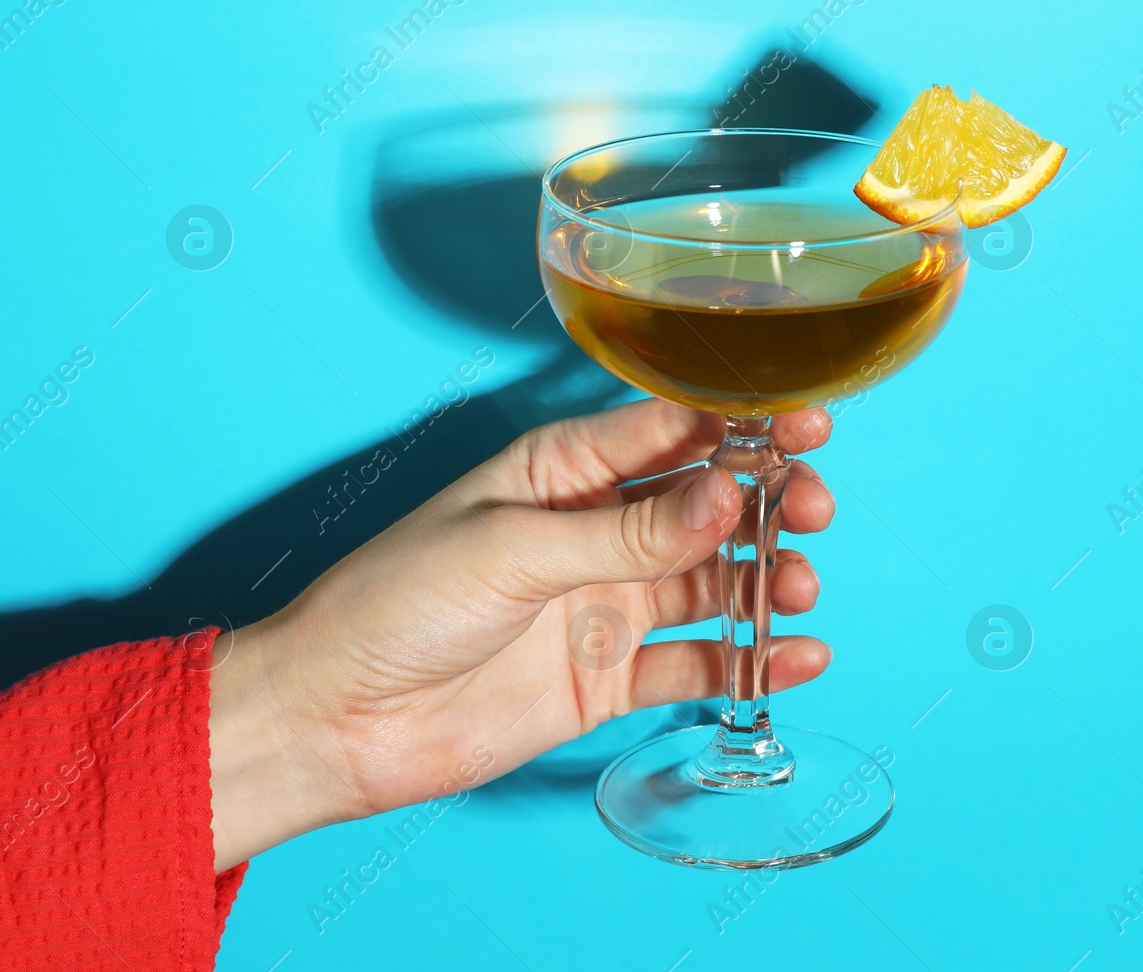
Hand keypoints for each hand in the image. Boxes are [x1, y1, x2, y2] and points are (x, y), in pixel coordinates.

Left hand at [208, 398, 835, 871]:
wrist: (333, 720)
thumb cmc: (393, 603)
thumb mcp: (512, 550)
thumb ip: (625, 531)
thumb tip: (725, 493)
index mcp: (562, 471)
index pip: (669, 431)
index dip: (742, 423)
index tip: (806, 423)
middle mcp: (595, 530)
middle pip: (706, 504)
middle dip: (767, 501)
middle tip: (810, 511)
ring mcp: (605, 603)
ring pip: (711, 580)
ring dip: (765, 579)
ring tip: (799, 588)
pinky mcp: (607, 676)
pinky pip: (694, 662)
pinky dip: (746, 661)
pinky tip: (794, 658)